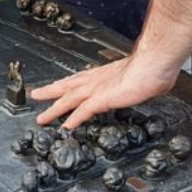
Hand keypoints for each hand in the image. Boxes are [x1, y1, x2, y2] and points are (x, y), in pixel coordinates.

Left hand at [29, 52, 181, 130]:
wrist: (155, 63)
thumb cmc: (152, 68)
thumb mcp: (139, 77)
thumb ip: (134, 83)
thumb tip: (142, 86)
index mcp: (104, 74)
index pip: (79, 79)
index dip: (66, 84)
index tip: (56, 86)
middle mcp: (96, 80)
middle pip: (67, 87)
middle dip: (50, 92)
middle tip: (36, 95)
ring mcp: (98, 89)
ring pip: (69, 100)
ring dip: (54, 110)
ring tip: (42, 119)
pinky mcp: (103, 98)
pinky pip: (83, 111)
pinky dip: (73, 119)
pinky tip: (64, 127)